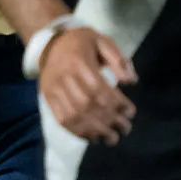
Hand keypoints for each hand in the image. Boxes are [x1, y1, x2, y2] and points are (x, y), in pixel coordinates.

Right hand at [39, 24, 137, 143]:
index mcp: (79, 62)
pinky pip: (63, 120)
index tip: (130, 112)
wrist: (49, 44)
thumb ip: (118, 60)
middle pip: (87, 106)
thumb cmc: (80, 42)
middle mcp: (65, 78)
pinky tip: (93, 138)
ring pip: (74, 116)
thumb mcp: (102, 41)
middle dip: (109, 121)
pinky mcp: (48, 99)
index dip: (116, 104)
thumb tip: (132, 82)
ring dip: (95, 131)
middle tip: (125, 129)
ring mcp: (54, 91)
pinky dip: (79, 132)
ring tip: (111, 139)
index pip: (98, 89)